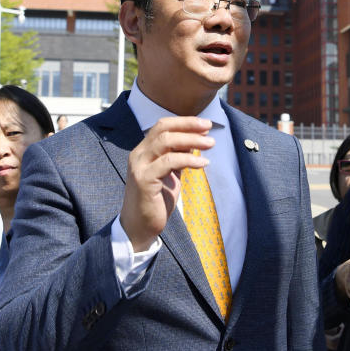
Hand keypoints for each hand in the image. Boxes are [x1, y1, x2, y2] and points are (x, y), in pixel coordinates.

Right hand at [119, 117, 213, 251]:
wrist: (139, 227)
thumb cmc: (156, 201)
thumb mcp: (170, 174)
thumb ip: (178, 157)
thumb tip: (194, 141)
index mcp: (144, 151)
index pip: (162, 126)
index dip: (184, 122)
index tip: (205, 124)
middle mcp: (139, 155)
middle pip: (163, 129)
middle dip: (188, 125)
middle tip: (209, 127)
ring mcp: (139, 167)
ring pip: (166, 142)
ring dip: (191, 140)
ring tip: (210, 144)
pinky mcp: (144, 180)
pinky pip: (169, 162)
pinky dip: (188, 160)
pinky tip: (203, 163)